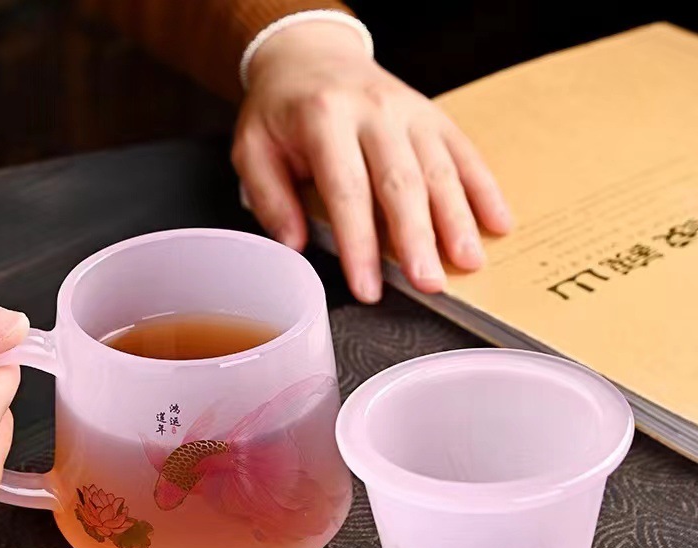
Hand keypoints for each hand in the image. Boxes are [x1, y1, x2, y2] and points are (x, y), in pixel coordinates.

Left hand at [232, 20, 512, 302]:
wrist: (311, 56)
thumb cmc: (281, 112)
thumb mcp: (252, 149)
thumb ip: (269, 198)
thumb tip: (295, 245)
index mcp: (324, 119)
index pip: (347, 190)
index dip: (360, 244)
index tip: (368, 288)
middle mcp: (373, 111)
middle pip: (401, 182)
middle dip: (418, 238)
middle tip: (428, 283)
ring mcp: (410, 111)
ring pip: (439, 169)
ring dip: (457, 220)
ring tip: (469, 262)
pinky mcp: (433, 116)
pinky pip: (464, 153)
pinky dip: (484, 189)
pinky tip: (498, 222)